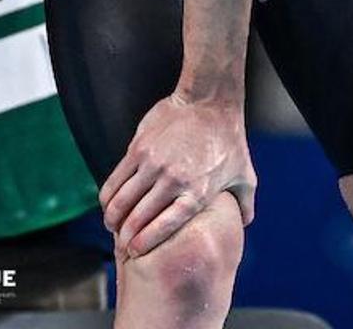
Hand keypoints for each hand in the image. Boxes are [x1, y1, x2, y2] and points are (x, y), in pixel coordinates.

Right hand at [100, 91, 255, 256]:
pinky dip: (107, 197)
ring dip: (112, 218)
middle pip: (138, 217)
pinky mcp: (138, 150)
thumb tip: (245, 224)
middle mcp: (173, 180)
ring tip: (112, 226)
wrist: (209, 101)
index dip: (146, 241)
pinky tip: (108, 204)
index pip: (165, 225)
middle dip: (125, 236)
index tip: (136, 251)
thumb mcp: (244, 173)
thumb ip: (245, 202)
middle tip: (121, 245)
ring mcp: (153, 164)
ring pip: (121, 201)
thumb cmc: (229, 140)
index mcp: (198, 191)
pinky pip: (115, 180)